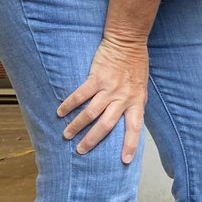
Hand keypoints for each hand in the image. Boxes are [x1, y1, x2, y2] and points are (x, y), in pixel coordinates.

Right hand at [57, 36, 148, 162]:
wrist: (128, 40)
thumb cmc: (136, 63)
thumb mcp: (141, 86)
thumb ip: (134, 103)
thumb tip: (129, 120)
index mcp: (136, 100)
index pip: (134, 127)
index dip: (130, 144)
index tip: (125, 160)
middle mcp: (123, 97)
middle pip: (106, 126)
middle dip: (91, 141)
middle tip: (80, 151)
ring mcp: (109, 88)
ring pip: (90, 113)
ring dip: (76, 126)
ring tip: (66, 135)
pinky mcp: (96, 77)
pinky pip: (80, 95)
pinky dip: (69, 105)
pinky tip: (60, 112)